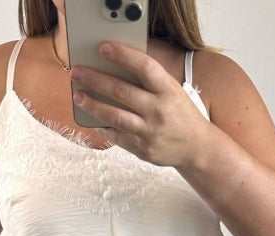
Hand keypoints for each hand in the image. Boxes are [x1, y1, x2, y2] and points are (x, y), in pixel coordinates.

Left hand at [70, 42, 207, 167]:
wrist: (196, 148)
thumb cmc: (181, 115)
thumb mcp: (173, 92)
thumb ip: (151, 83)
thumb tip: (117, 69)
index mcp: (168, 91)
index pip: (144, 67)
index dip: (123, 55)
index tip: (104, 48)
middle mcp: (158, 111)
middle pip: (122, 91)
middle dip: (96, 80)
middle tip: (78, 72)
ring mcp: (150, 132)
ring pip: (115, 116)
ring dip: (93, 105)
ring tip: (78, 96)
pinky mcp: (142, 149)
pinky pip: (118, 136)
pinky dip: (104, 127)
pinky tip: (93, 119)